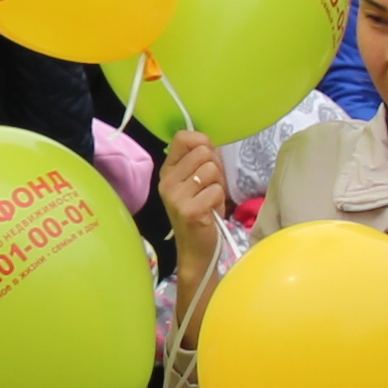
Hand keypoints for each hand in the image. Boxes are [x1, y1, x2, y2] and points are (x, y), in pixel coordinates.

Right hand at [157, 132, 235, 254]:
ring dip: (218, 185)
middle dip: (216, 167)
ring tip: (211, 199)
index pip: (183, 137)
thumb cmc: (201, 213)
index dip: (202, 142)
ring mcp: (176, 196)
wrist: (196, 250)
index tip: (208, 159)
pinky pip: (216, 190)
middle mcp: (167, 181)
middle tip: (211, 187)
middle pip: (203, 152)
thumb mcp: (197, 182)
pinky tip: (211, 211)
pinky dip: (220, 200)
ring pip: (211, 169)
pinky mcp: (190, 210)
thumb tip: (211, 143)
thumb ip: (202, 160)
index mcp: (168, 171)